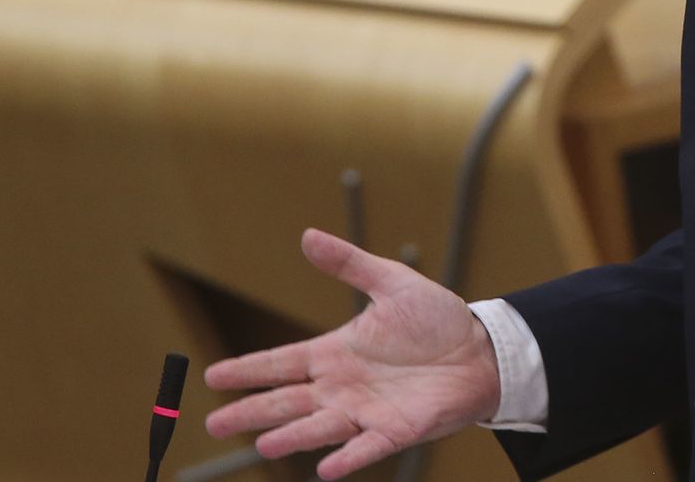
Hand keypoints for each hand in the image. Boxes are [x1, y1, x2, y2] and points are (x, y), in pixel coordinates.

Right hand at [203, 228, 501, 479]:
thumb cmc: (437, 320)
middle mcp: (342, 386)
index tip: (212, 375)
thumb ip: (349, 264)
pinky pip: (367, 447)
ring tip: (264, 443)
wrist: (482, 350)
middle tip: (214, 421)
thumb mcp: (392, 283)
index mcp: (335, 353)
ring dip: (293, 436)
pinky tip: (325, 469)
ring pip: (319, 426)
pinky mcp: (395, 429)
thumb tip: (308, 236)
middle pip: (287, 401)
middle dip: (251, 411)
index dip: (247, 369)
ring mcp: (366, 410)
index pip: (281, 363)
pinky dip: (347, 459)